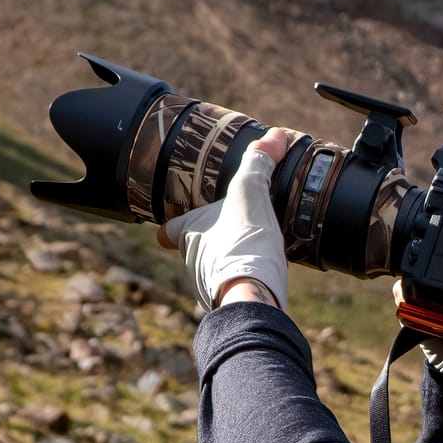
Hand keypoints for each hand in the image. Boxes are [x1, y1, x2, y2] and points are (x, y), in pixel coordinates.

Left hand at [158, 128, 291, 309]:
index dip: (171, 227)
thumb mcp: (251, 193)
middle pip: (197, 249)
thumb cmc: (243, 244)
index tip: (169, 228)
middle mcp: (192, 263)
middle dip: (213, 242)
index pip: (170, 230)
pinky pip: (236, 290)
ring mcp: (209, 288)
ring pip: (216, 272)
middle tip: (232, 232)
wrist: (253, 297)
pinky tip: (264, 275)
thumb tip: (273, 136)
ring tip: (254, 253)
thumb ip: (258, 163)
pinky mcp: (231, 306)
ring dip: (232, 263)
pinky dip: (247, 282)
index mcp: (190, 234)